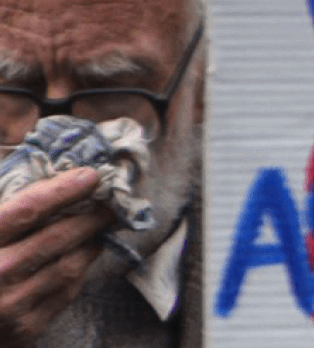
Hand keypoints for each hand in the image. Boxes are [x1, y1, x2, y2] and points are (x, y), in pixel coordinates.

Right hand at [0, 168, 107, 344]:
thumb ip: (6, 210)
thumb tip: (44, 178)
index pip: (26, 210)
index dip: (62, 190)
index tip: (91, 176)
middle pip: (56, 237)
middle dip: (90, 216)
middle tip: (111, 200)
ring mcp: (11, 305)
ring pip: (69, 266)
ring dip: (91, 242)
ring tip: (101, 225)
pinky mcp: (27, 328)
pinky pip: (66, 292)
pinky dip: (80, 269)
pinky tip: (84, 254)